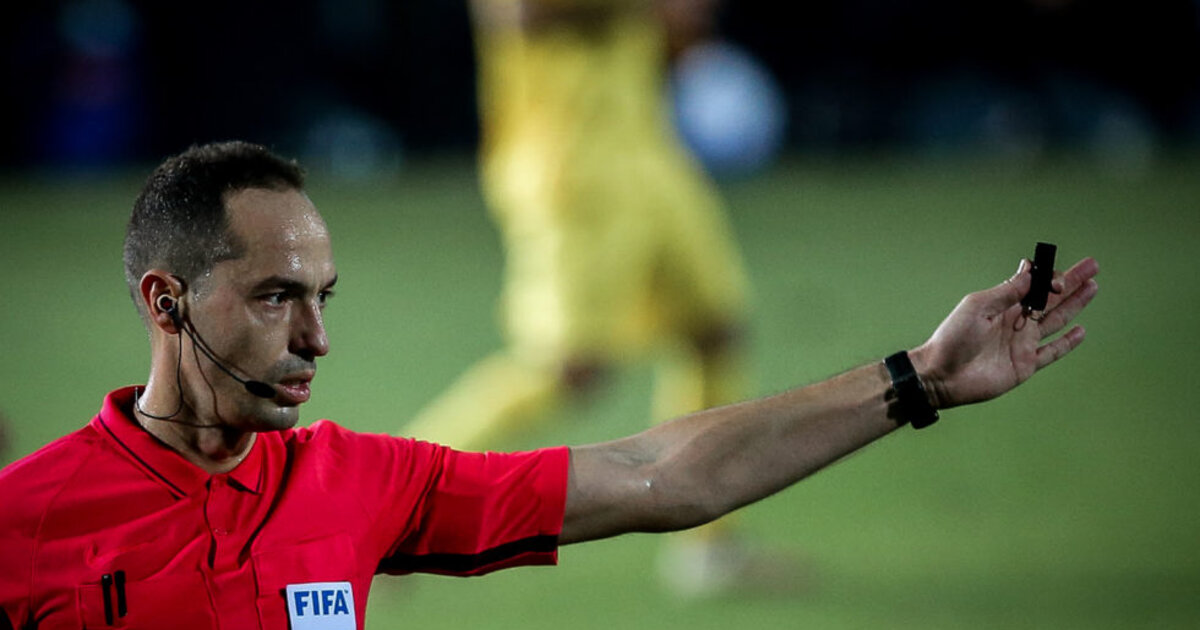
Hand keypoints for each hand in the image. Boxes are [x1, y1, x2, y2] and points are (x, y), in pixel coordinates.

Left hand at [910, 257, 1099, 408]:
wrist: (942, 375)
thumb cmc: (953, 338)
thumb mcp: (977, 307)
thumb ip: (1006, 292)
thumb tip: (1030, 271)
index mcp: (1003, 306)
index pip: (1033, 286)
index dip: (1048, 278)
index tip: (1059, 275)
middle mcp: (1016, 322)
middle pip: (1051, 299)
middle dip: (1072, 283)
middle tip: (1092, 266)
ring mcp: (1023, 344)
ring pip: (1056, 321)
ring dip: (1075, 305)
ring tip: (1092, 287)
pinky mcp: (1025, 365)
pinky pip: (1052, 352)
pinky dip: (1067, 343)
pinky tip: (1080, 330)